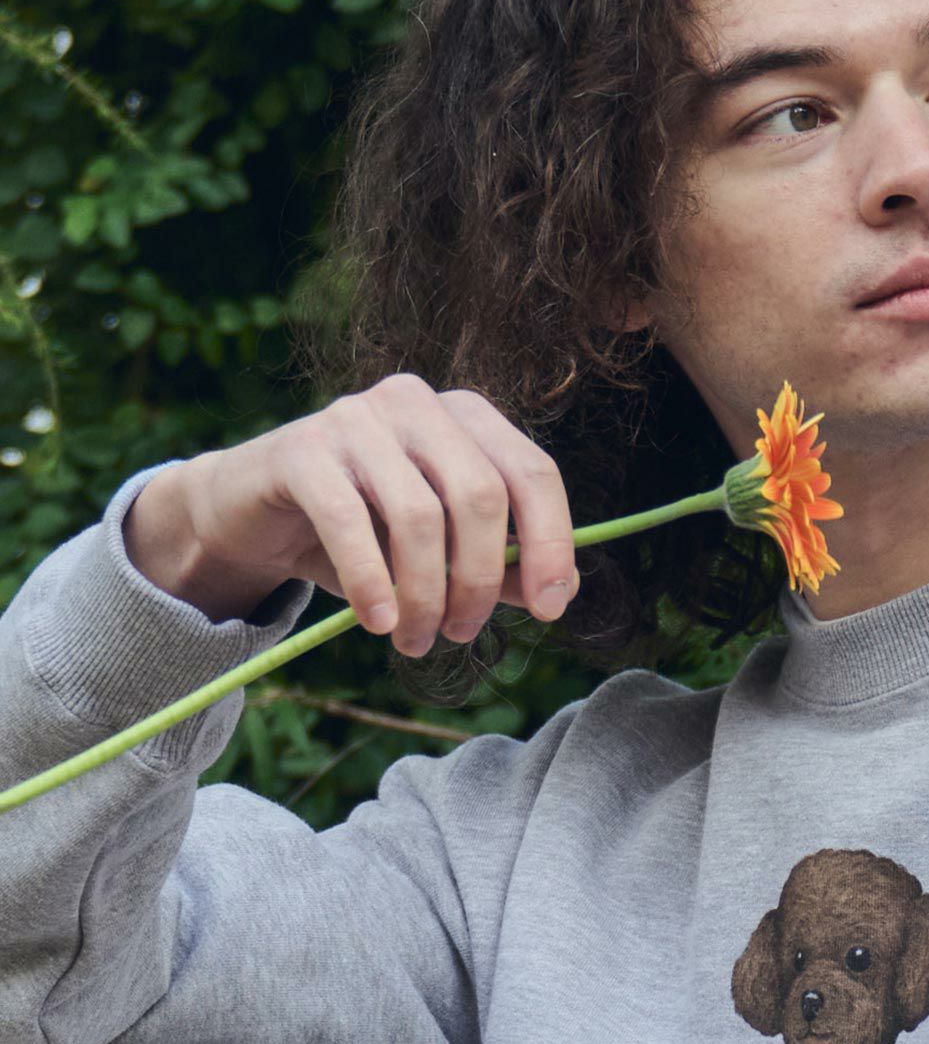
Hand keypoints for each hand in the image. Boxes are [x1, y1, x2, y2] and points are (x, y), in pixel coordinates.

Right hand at [158, 373, 579, 652]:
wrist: (254, 515)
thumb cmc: (363, 534)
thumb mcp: (441, 552)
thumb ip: (500, 564)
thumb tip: (560, 594)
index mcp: (465, 417)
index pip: (532, 472)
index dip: (551, 543)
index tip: (552, 609)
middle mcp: (416, 403)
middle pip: (480, 495)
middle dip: (479, 580)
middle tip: (460, 632)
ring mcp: (357, 417)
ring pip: (418, 516)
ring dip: (424, 595)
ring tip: (416, 640)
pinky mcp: (302, 448)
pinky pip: (350, 523)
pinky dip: (372, 582)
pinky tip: (379, 623)